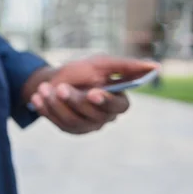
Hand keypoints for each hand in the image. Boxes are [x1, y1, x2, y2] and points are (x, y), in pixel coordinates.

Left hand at [28, 55, 158, 134]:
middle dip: (74, 100)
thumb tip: (155, 66)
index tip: (92, 92)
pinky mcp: (69, 129)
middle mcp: (104, 117)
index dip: (106, 101)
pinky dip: (46, 109)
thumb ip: (126, 66)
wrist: (55, 78)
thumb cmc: (82, 70)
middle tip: (60, 87)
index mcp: (117, 101)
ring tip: (44, 88)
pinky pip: (58, 123)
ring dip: (56, 104)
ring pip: (73, 120)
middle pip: (93, 115)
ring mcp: (87, 126)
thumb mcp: (101, 64)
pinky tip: (37, 97)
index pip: (119, 107)